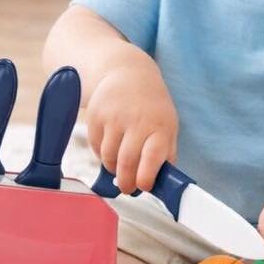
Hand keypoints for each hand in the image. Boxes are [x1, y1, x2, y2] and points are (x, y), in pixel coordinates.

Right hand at [86, 62, 177, 194]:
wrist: (129, 74)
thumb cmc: (152, 108)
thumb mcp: (167, 126)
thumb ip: (165, 154)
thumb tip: (161, 183)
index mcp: (159, 126)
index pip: (152, 157)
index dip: (146, 178)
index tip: (143, 187)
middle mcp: (136, 121)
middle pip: (126, 162)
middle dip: (126, 182)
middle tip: (127, 189)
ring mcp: (114, 117)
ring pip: (108, 157)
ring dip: (113, 168)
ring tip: (120, 167)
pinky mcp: (96, 115)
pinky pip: (96, 146)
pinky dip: (102, 154)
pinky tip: (111, 148)